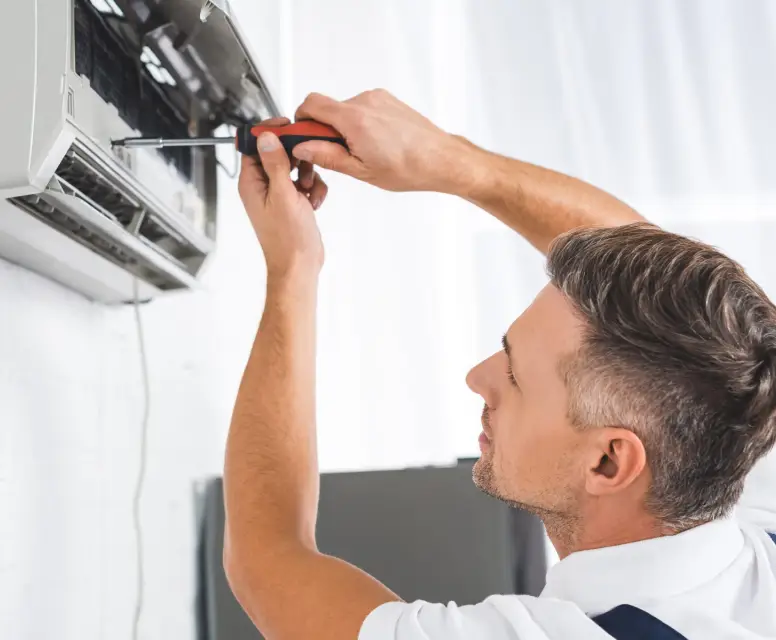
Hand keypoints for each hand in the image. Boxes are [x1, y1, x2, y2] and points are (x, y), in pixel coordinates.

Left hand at [238, 118, 327, 276]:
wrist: (299, 265)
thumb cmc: (288, 239)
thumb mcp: (283, 195)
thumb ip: (275, 164)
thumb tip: (265, 137)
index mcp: (251, 183)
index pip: (254, 146)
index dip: (270, 133)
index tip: (288, 126)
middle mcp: (262, 187)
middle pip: (277, 153)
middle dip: (296, 157)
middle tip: (305, 163)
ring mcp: (278, 195)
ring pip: (295, 167)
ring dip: (308, 174)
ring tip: (308, 190)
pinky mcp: (293, 202)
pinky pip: (305, 183)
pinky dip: (313, 189)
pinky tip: (314, 203)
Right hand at [293, 89, 464, 191]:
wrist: (441, 160)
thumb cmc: (409, 168)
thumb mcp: (360, 170)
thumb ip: (327, 156)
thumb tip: (303, 148)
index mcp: (355, 119)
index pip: (311, 104)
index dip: (300, 120)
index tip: (301, 137)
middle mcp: (365, 102)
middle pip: (328, 109)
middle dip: (325, 130)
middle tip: (337, 155)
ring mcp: (378, 98)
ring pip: (345, 111)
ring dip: (345, 129)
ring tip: (363, 152)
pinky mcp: (387, 100)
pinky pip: (362, 109)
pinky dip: (360, 124)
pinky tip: (375, 144)